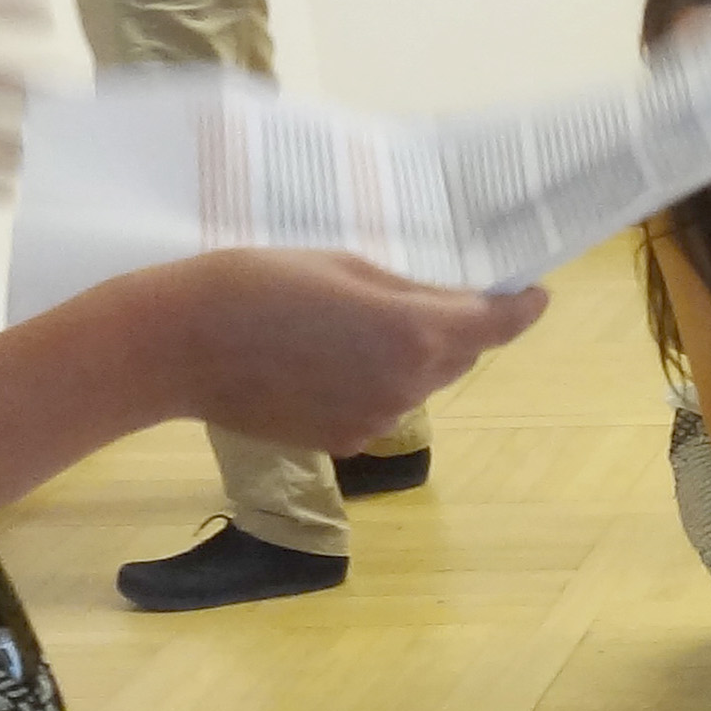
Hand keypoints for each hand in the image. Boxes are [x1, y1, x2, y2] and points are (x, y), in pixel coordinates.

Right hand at [133, 250, 543, 455]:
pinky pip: (380, 407)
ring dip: (405, 358)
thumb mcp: (344, 268)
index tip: (532, 295)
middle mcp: (409, 385)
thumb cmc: (256, 285)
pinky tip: (318, 364)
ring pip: (418, 383)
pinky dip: (370, 385)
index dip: (520, 309)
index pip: (495, 325)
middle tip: (408, 297)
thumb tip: (453, 306)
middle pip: (459, 356)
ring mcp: (379, 420)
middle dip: (451, 329)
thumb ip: (410, 292)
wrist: (178, 346)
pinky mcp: (347, 442)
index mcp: (414, 332)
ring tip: (342, 329)